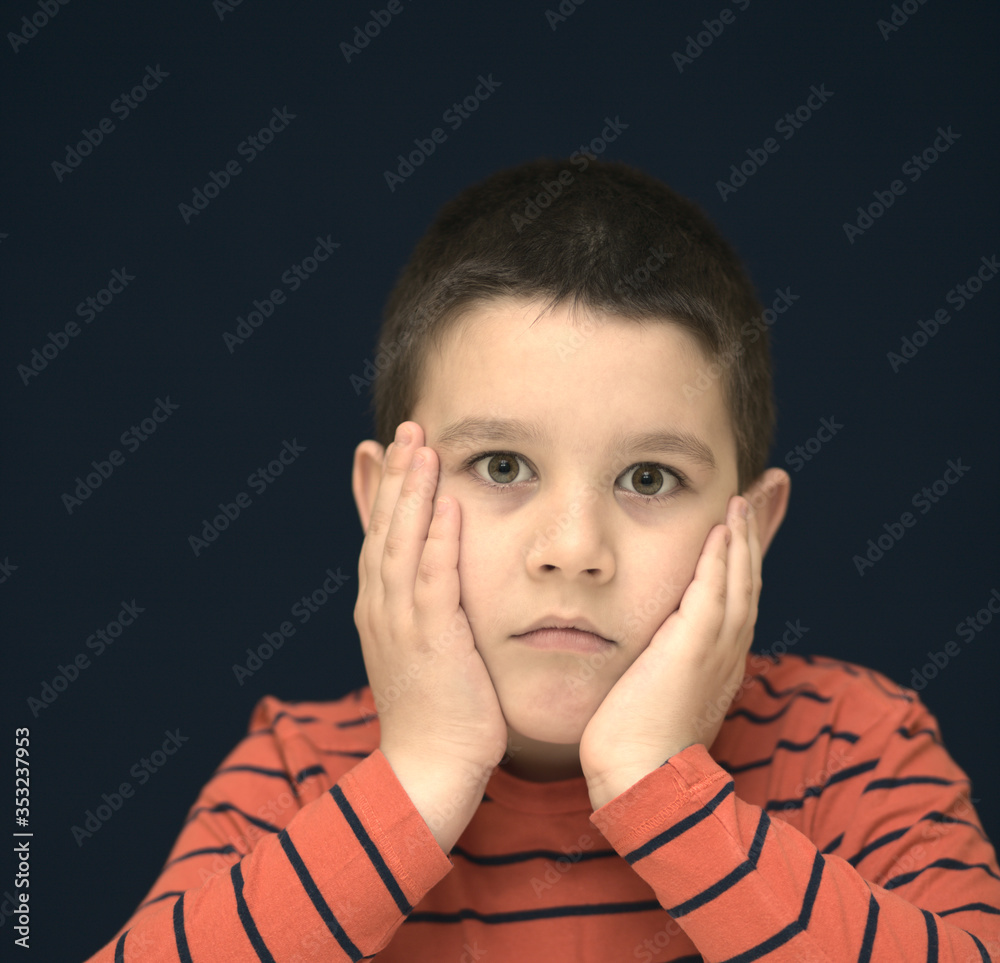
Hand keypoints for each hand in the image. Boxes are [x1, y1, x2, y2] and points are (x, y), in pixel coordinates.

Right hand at [354, 421, 508, 846]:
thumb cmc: (434, 708)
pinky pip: (433, 580)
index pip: (378, 534)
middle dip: (396, 475)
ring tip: (422, 445)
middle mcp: (381, 607)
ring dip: (412, 493)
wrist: (427, 768)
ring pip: (401, 544)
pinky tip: (447, 504)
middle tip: (408, 427)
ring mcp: (400, 622)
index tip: (391, 445)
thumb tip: (429, 575)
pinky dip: (437, 539)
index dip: (384, 488)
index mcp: (378, 607)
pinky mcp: (431, 640)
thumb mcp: (418, 646)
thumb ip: (422, 604)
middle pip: (385, 528)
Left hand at [580, 493, 761, 809]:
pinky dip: (721, 558)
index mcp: (720, 661)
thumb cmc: (639, 745)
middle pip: (749, 580)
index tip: (745, 520)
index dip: (744, 557)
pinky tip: (722, 526)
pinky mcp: (694, 648)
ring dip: (742, 536)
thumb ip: (662, 665)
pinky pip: (713, 592)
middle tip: (763, 490)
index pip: (738, 596)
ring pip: (738, 580)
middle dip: (756, 533)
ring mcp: (715, 650)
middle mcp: (728, 651)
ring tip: (744, 496)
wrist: (642, 781)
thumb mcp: (659, 695)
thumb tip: (652, 651)